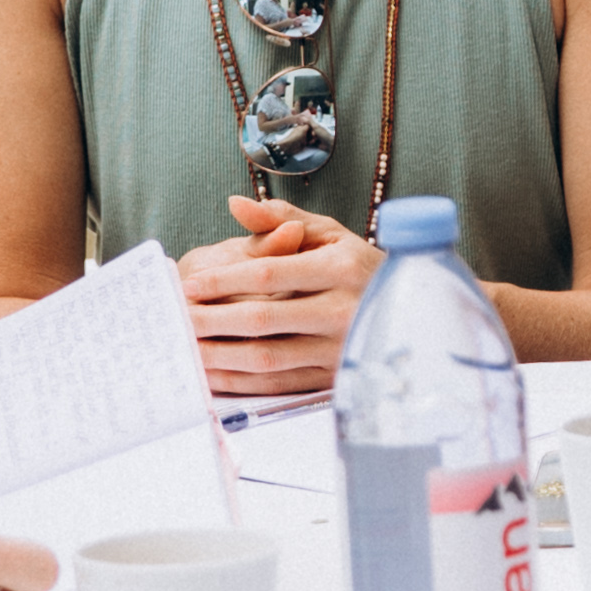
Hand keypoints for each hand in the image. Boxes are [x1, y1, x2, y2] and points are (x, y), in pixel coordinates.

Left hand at [175, 193, 384, 396]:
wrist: (415, 311)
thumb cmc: (360, 267)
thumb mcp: (331, 234)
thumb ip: (281, 218)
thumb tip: (235, 205)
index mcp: (341, 267)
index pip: (269, 274)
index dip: (224, 280)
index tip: (188, 284)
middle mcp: (343, 309)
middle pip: (262, 319)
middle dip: (211, 320)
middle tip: (175, 318)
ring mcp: (340, 349)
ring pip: (267, 358)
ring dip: (219, 355)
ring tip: (184, 346)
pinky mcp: (336, 378)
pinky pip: (279, 384)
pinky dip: (241, 381)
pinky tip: (213, 373)